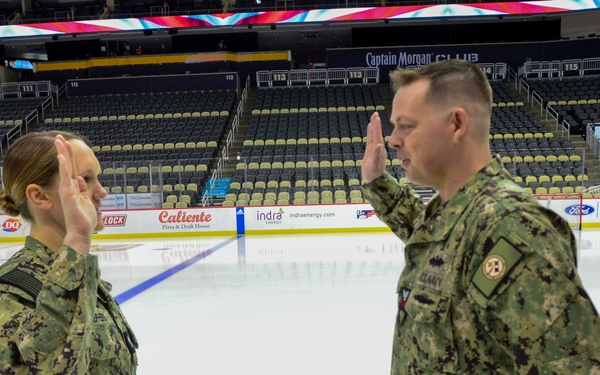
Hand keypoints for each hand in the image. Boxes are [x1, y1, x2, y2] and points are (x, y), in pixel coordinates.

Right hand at [55, 135, 95, 253]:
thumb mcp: (86, 201)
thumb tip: (80, 180)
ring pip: (64, 167)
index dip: (69, 157)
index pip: (71, 169)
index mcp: (74, 188)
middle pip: (66, 164)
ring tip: (58, 140)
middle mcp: (68, 187)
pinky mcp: (67, 193)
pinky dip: (64, 166)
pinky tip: (61, 155)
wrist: (80, 231)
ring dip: (61, 153)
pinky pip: (65, 177)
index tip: (66, 144)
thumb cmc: (84, 219)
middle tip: (59, 137)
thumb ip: (83, 190)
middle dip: (63, 150)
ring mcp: (66, 189)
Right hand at [362, 112, 387, 183]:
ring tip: (373, 117)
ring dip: (374, 126)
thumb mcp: (374, 165)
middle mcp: (378, 148)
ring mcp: (374, 148)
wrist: (373, 180)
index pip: (378, 136)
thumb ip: (376, 155)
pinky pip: (370, 139)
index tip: (377, 118)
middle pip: (376, 133)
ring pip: (374, 135)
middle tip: (375, 114)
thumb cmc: (373, 174)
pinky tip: (370, 127)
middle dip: (376, 124)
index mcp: (379, 150)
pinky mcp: (371, 150)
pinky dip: (370, 132)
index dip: (377, 127)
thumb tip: (378, 144)